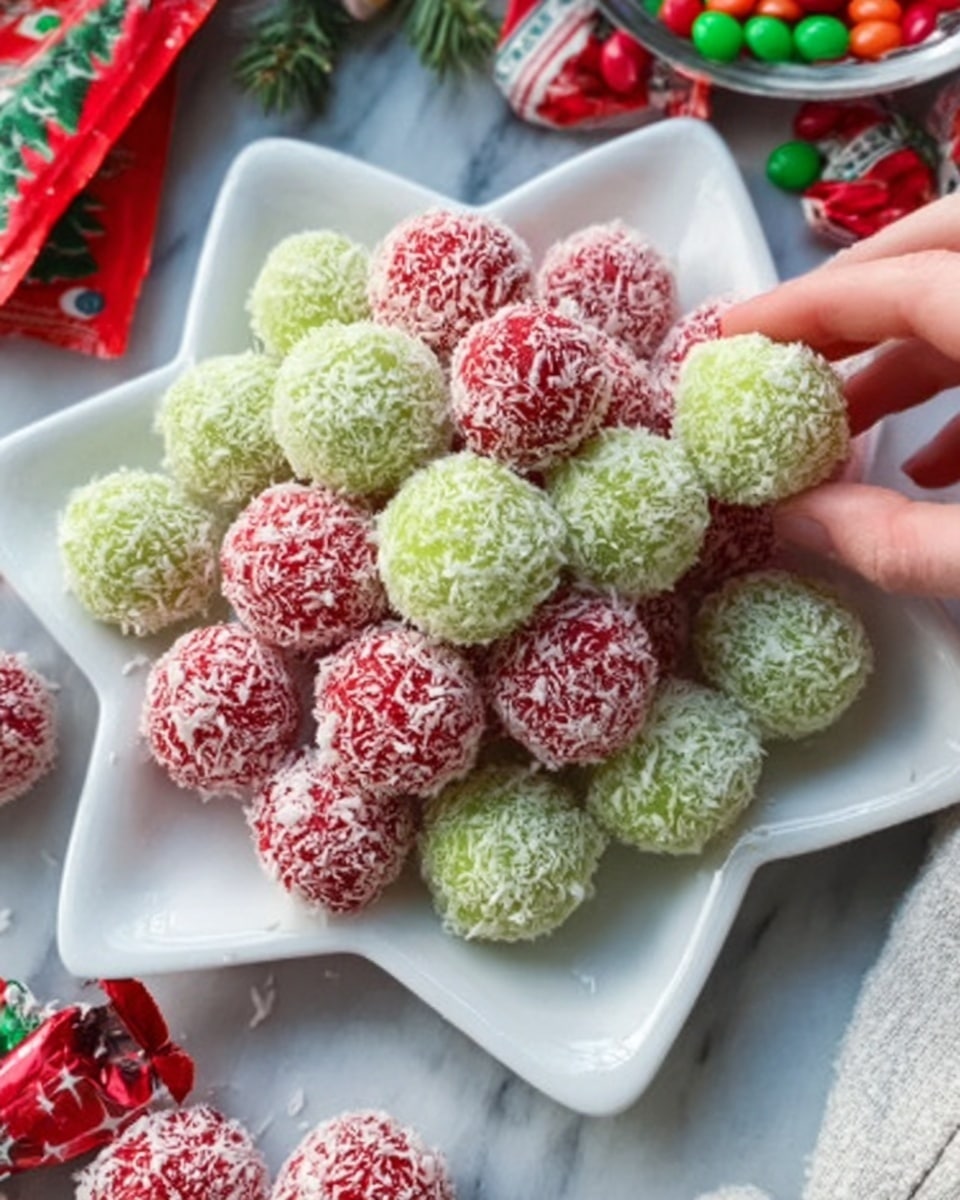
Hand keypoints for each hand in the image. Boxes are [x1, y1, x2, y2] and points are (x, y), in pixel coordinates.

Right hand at [721, 193, 959, 597]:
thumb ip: (898, 543)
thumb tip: (799, 521)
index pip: (901, 285)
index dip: (805, 307)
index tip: (734, 334)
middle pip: (944, 240)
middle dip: (856, 288)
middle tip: (787, 346)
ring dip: (907, 343)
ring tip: (844, 422)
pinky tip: (931, 462)